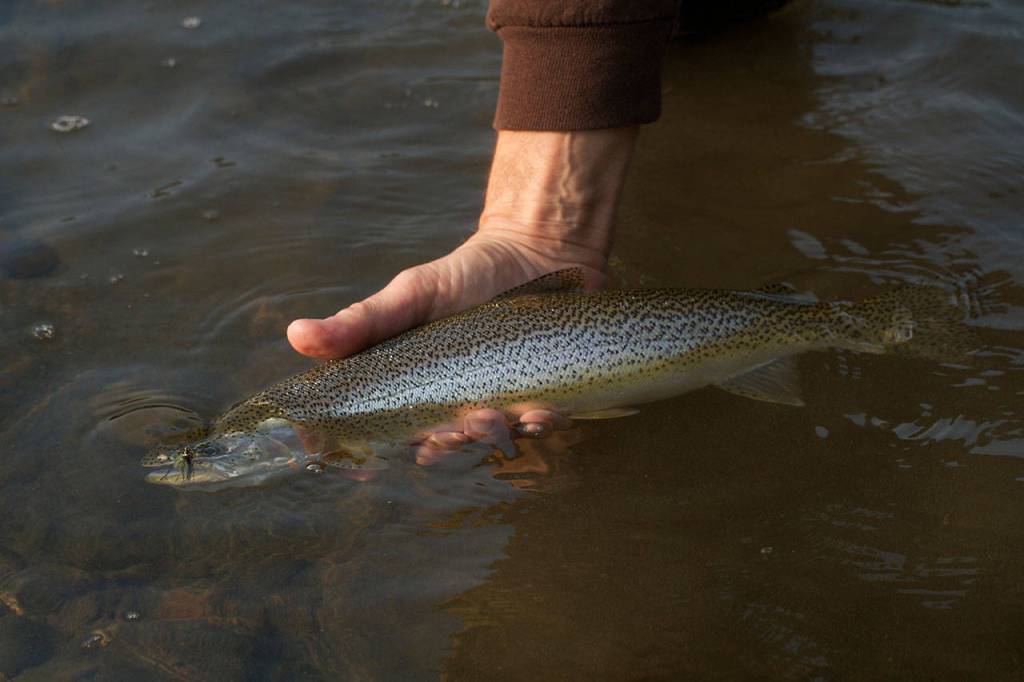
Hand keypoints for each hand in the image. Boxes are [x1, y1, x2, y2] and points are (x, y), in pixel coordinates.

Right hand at [287, 128, 637, 457]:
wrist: (535, 254)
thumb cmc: (466, 276)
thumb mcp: (411, 295)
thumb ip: (362, 322)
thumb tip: (295, 335)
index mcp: (407, 385)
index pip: (371, 431)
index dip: (358, 454)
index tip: (359, 465)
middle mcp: (446, 404)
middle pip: (430, 446)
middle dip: (437, 446)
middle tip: (446, 433)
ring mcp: (491, 404)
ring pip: (482, 442)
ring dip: (483, 439)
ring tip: (490, 418)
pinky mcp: (535, 398)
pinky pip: (534, 426)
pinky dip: (535, 425)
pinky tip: (538, 414)